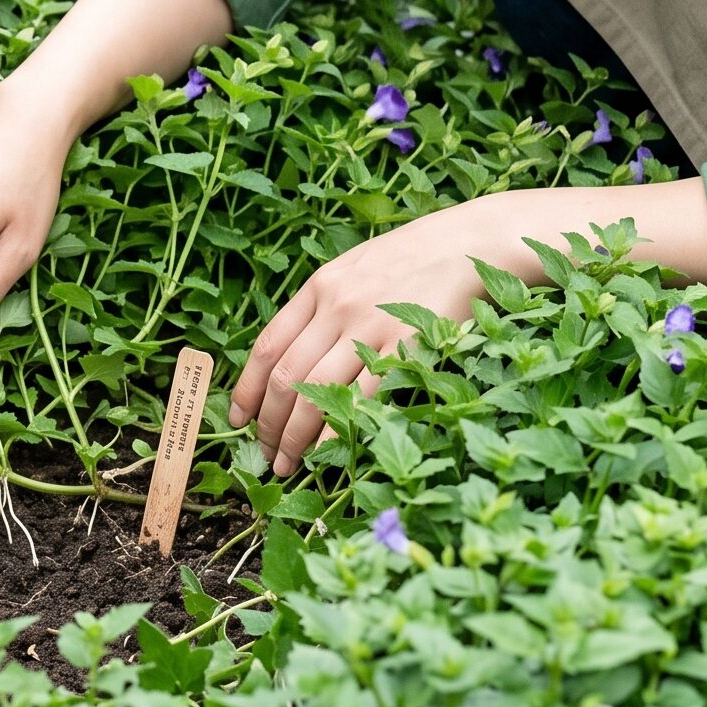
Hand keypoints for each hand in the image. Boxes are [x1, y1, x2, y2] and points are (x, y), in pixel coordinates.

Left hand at [228, 195, 524, 476]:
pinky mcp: (405, 346)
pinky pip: (362, 397)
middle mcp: (337, 308)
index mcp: (319, 288)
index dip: (247, 389)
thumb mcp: (355, 268)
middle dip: (269, 424)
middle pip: (286, 377)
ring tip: (287, 464)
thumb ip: (323, 305)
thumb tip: (291, 355)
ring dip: (295, 436)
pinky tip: (327, 453)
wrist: (469, 242)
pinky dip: (339, 430)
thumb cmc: (412, 259)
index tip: (237, 419)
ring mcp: (370, 327)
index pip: (267, 346)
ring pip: (316, 392)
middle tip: (265, 455)